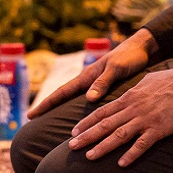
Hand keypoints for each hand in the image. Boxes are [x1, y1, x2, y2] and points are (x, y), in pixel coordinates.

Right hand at [28, 32, 153, 117]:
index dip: (46, 104)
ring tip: (49, 122)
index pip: (62, 92)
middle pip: (62, 96)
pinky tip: (80, 118)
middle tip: (31, 120)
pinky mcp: (104, 87)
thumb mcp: (116, 69)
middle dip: (47, 107)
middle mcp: (87, 81)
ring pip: (73, 99)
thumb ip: (103, 82)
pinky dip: (78, 109)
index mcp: (87, 77)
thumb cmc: (129, 58)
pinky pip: (86, 100)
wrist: (141, 49)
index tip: (31, 115)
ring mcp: (94, 84)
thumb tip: (88, 99)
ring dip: (60, 109)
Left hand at [67, 60, 172, 166]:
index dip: (86, 122)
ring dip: (102, 147)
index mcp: (128, 98)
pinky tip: (121, 164)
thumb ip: (135, 90)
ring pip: (118, 135)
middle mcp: (132, 109)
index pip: (102, 112)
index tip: (73, 132)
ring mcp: (145, 119)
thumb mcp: (147, 81)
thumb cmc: (171, 80)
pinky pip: (142, 144)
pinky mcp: (159, 128)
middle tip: (71, 147)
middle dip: (86, 136)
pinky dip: (131, 154)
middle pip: (104, 124)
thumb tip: (129, 92)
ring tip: (88, 156)